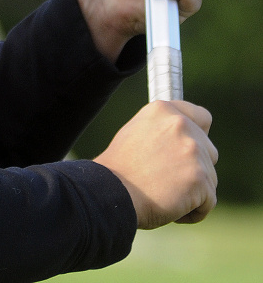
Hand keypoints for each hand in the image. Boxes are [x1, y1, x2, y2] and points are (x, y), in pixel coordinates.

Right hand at [94, 101, 217, 228]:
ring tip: (165, 195)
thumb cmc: (121, 169)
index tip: (189, 150)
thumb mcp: (137, 132)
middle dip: (195, 168)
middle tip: (167, 180)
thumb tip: (184, 139)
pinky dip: (194, 211)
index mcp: (163, 110)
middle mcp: (181, 124)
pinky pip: (208, 201)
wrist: (112, 192)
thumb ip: (163, 130)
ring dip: (193, 192)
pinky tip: (172, 210)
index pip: (202, 117)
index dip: (199, 135)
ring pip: (209, 178)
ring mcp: (193, 150)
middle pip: (209, 152)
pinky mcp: (201, 177)